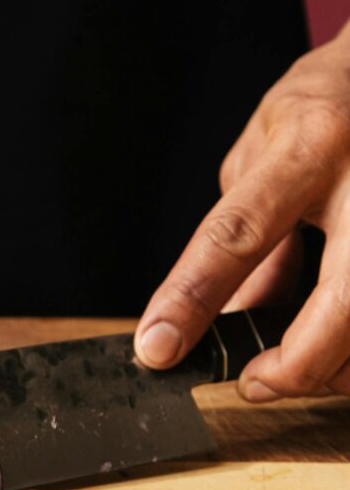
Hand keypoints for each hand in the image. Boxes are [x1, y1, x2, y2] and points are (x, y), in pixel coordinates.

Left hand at [135, 23, 349, 401]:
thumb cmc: (328, 104)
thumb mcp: (265, 153)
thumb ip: (245, 235)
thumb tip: (223, 318)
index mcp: (309, 146)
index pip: (239, 234)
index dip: (193, 299)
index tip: (158, 349)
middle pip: (346, 299)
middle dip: (300, 363)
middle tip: (258, 385)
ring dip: (341, 365)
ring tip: (301, 370)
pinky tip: (342, 351)